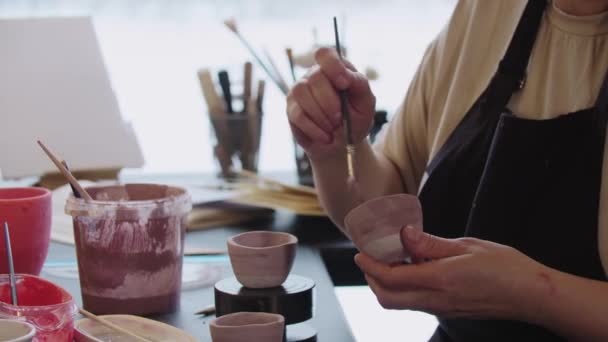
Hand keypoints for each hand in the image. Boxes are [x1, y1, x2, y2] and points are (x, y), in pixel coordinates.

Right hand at [286, 47, 375, 160]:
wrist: (343, 144)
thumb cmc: (356, 118)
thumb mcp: (366, 102)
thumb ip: (358, 84)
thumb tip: (345, 75)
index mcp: (334, 68)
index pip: (325, 54)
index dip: (332, 65)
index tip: (344, 84)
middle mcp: (314, 75)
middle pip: (315, 77)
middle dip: (329, 101)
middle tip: (340, 118)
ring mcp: (299, 91)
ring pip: (301, 92)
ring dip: (320, 115)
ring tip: (333, 128)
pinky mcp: (291, 109)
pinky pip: (298, 114)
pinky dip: (314, 128)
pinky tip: (326, 136)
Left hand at [355, 226, 550, 320]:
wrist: (532, 295)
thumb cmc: (506, 267)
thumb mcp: (467, 246)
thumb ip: (431, 244)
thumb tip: (404, 235)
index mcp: (440, 280)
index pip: (391, 278)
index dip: (370, 265)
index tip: (359, 252)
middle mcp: (437, 300)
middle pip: (387, 298)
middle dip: (371, 279)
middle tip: (370, 257)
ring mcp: (442, 309)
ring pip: (399, 303)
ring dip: (386, 284)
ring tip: (390, 259)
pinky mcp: (448, 311)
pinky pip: (415, 302)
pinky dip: (404, 287)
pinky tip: (413, 268)